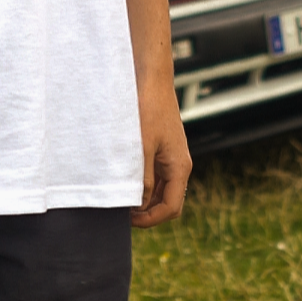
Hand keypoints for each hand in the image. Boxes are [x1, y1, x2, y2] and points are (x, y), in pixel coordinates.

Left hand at [131, 77, 191, 228]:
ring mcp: (172, 158)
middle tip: (122, 213)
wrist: (151, 80)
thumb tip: (139, 205)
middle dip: (148, 212)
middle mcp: (179, 165)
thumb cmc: (147, 110)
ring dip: (145, 199)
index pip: (171, 208)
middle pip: (168, 202)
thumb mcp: (141, 147)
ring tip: (121, 199)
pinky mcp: (163, 149)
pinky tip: (125, 181)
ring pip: (162, 190)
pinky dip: (144, 184)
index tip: (128, 220)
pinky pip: (157, 176)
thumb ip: (142, 178)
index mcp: (179, 167)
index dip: (151, 219)